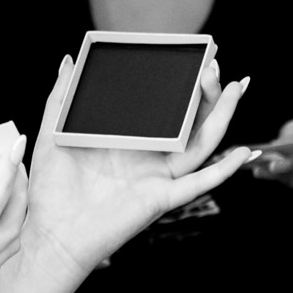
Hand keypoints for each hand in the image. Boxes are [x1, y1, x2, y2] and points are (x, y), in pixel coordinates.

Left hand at [23, 56, 251, 278]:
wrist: (51, 235)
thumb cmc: (51, 190)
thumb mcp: (52, 134)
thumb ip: (61, 97)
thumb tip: (70, 60)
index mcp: (129, 140)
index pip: (163, 108)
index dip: (181, 85)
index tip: (193, 57)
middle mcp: (149, 157)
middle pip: (190, 121)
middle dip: (207, 93)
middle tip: (213, 65)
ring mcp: (158, 177)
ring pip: (201, 145)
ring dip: (221, 118)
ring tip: (235, 89)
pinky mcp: (161, 198)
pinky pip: (199, 184)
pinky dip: (223, 170)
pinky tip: (242, 152)